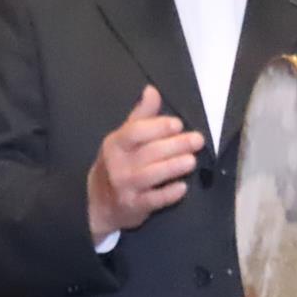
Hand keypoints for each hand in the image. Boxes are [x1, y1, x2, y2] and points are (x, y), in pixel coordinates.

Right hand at [86, 85, 205, 243]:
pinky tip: (182, 187)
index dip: (158, 127)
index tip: (178, 124)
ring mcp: (125, 186)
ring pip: (151, 175)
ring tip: (192, 161)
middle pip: (148, 152)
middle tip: (198, 140)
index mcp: (116, 143)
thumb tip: (152, 90)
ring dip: (173, 167)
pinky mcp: (134, 206)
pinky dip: (168, 194)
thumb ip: (141, 115)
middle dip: (175, 145)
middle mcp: (118, 164)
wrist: (99, 202)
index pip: (135, 132)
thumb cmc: (117, 163)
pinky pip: (153, 200)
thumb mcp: (123, 137)